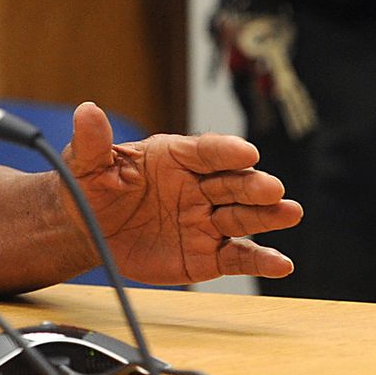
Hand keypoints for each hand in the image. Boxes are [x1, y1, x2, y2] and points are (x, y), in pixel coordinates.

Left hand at [60, 104, 300, 285]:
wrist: (90, 229)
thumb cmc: (92, 188)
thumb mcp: (86, 164)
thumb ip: (93, 141)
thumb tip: (87, 110)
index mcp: (175, 157)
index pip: (206, 151)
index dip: (226, 151)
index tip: (246, 153)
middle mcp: (199, 186)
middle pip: (233, 183)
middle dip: (253, 185)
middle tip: (271, 188)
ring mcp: (206, 220)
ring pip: (243, 217)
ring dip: (268, 216)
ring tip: (289, 212)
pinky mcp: (208, 255)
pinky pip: (237, 257)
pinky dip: (260, 261)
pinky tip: (280, 264)